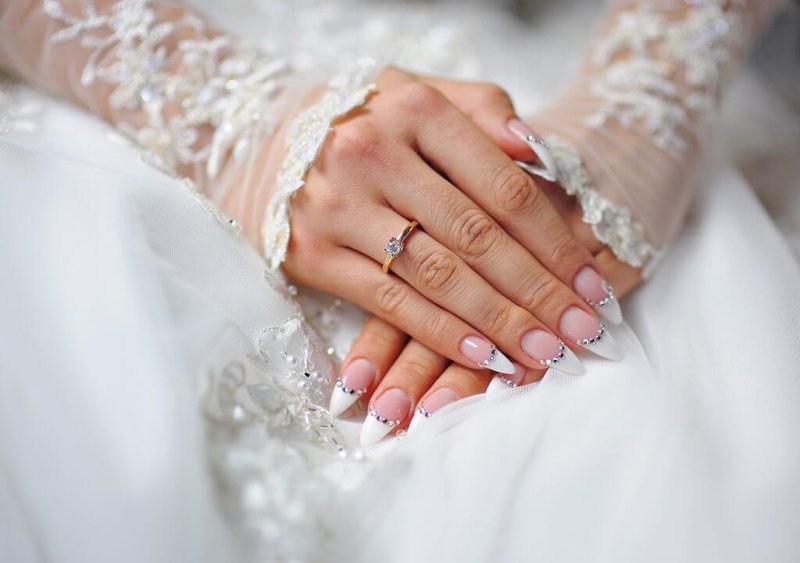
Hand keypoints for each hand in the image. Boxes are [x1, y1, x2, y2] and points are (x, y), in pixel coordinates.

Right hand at [285, 67, 621, 387]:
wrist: (260, 139)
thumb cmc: (361, 120)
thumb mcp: (419, 92)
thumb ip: (484, 112)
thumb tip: (538, 152)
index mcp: (413, 109)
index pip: (503, 186)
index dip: (555, 241)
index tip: (593, 283)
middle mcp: (372, 154)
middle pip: (477, 237)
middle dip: (539, 291)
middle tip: (584, 332)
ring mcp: (338, 207)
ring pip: (437, 276)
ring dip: (500, 321)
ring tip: (547, 351)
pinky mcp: (312, 255)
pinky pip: (390, 303)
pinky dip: (442, 333)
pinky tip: (486, 356)